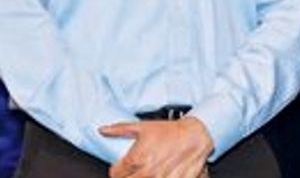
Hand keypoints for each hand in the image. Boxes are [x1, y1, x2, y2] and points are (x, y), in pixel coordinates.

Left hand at [98, 116, 213, 177]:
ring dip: (143, 177)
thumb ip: (120, 129)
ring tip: (149, 171)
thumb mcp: (143, 127)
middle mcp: (147, 172)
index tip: (122, 168)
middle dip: (128, 176)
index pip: (115, 174)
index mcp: (137, 159)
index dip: (117, 170)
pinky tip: (161, 173)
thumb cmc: (171, 131)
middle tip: (135, 171)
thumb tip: (103, 130)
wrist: (196, 134)